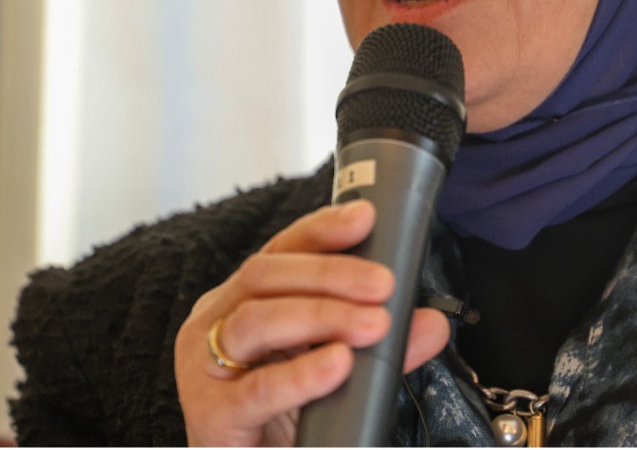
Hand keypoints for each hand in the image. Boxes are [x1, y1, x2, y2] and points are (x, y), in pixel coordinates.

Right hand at [175, 200, 451, 446]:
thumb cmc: (281, 418)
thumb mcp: (331, 371)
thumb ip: (380, 347)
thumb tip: (431, 323)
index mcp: (241, 302)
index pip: (279, 251)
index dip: (320, 230)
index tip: (365, 218)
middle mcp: (215, 323)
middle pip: (264, 275)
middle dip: (331, 273)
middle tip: (384, 285)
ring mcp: (205, 368)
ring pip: (255, 320)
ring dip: (321, 315)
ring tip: (373, 324)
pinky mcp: (212, 415)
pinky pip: (256, 388)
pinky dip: (301, 374)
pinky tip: (337, 364)